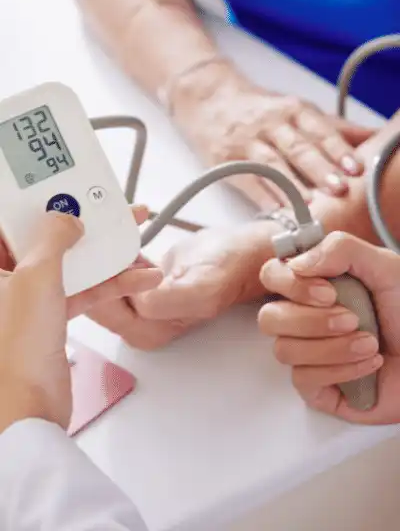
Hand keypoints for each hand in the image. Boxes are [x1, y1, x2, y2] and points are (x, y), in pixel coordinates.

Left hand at [0, 209, 161, 432]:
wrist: (29, 409)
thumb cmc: (16, 348)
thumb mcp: (37, 276)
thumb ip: (55, 237)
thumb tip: (66, 218)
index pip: (8, 220)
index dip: (34, 200)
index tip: (59, 184)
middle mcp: (4, 279)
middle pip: (44, 237)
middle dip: (80, 222)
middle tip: (106, 206)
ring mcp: (27, 299)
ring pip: (69, 262)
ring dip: (104, 253)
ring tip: (134, 236)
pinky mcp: (50, 317)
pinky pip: (83, 289)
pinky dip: (110, 284)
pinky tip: (139, 278)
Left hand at [86, 220, 275, 349]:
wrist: (243, 253)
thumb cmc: (229, 270)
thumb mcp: (200, 288)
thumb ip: (164, 300)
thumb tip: (134, 298)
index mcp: (146, 330)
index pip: (99, 306)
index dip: (92, 277)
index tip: (90, 248)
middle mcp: (137, 320)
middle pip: (94, 291)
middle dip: (91, 259)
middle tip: (92, 227)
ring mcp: (137, 299)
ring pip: (103, 273)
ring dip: (102, 247)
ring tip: (107, 220)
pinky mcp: (140, 279)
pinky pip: (115, 261)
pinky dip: (115, 242)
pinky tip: (122, 223)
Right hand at [173, 61, 371, 209]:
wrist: (209, 101)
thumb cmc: (263, 111)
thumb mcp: (298, 110)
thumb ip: (335, 127)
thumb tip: (376, 138)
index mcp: (293, 110)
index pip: (319, 129)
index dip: (337, 148)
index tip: (355, 168)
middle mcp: (271, 124)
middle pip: (297, 147)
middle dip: (318, 169)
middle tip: (339, 190)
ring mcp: (247, 143)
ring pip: (272, 165)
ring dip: (292, 187)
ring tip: (310, 206)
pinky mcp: (227, 161)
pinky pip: (248, 182)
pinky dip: (264, 199)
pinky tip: (278, 214)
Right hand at [258, 232, 399, 423]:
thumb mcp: (384, 266)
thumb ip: (341, 249)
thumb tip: (298, 263)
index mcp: (315, 284)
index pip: (272, 276)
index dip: (289, 284)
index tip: (327, 290)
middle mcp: (306, 317)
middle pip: (269, 318)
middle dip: (311, 320)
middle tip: (352, 319)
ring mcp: (310, 354)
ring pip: (284, 351)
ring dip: (332, 347)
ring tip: (370, 343)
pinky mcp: (319, 388)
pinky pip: (304, 380)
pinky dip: (340, 370)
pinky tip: (369, 364)